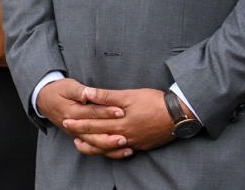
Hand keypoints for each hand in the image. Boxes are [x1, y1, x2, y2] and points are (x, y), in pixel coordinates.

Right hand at [36, 78, 130, 157]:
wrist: (44, 99)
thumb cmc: (58, 90)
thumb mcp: (68, 86)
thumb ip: (80, 91)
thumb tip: (89, 93)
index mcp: (71, 112)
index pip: (91, 113)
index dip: (106, 112)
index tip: (121, 111)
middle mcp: (73, 126)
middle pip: (93, 134)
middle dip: (110, 136)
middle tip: (126, 136)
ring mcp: (76, 134)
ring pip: (94, 145)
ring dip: (110, 147)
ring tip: (126, 147)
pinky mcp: (79, 137)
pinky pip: (94, 148)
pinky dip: (107, 151)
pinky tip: (121, 151)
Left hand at [62, 87, 176, 156]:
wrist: (178, 115)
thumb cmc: (153, 101)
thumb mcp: (128, 95)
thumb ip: (106, 96)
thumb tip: (87, 94)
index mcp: (120, 122)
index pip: (94, 124)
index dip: (79, 123)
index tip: (66, 121)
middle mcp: (125, 135)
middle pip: (99, 136)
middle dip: (82, 133)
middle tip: (68, 130)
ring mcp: (134, 142)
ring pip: (109, 147)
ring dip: (94, 146)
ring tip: (81, 143)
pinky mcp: (141, 145)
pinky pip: (122, 151)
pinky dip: (111, 150)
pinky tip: (106, 148)